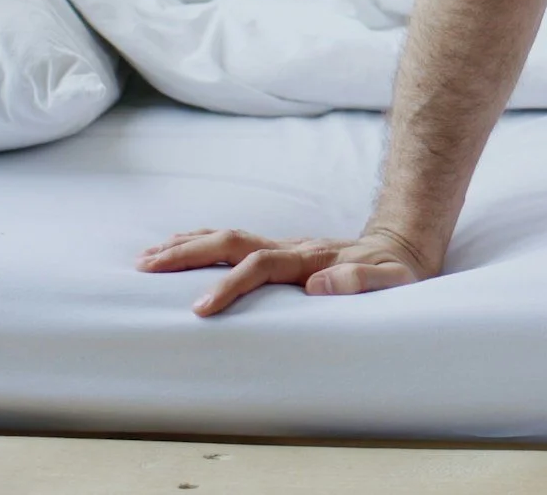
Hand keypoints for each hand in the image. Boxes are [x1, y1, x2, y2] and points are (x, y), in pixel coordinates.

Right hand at [137, 226, 434, 316]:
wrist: (401, 248)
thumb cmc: (396, 273)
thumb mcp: (392, 282)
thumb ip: (361, 282)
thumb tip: (317, 285)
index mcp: (311, 258)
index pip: (259, 266)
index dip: (229, 284)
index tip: (200, 308)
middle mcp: (291, 247)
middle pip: (230, 242)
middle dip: (187, 253)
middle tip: (146, 267)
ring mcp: (283, 246)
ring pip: (227, 237)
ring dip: (187, 244)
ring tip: (146, 256)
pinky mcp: (280, 251)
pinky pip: (234, 244)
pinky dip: (203, 243)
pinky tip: (182, 248)